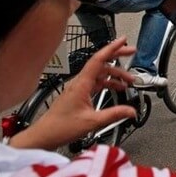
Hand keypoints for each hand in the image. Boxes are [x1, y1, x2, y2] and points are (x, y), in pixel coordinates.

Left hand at [10, 37, 136, 150]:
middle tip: (131, 52)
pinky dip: (108, 83)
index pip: (98, 60)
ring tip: (128, 80)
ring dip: (115, 74)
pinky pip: (96, 82)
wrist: (44, 135)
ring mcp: (78, 87)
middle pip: (101, 63)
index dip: (112, 48)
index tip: (123, 41)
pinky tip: (116, 88)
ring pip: (100, 74)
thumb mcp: (92, 122)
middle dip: (117, 56)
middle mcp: (80, 82)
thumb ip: (114, 114)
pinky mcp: (78, 94)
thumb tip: (131, 111)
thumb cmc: (61, 127)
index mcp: (82, 84)